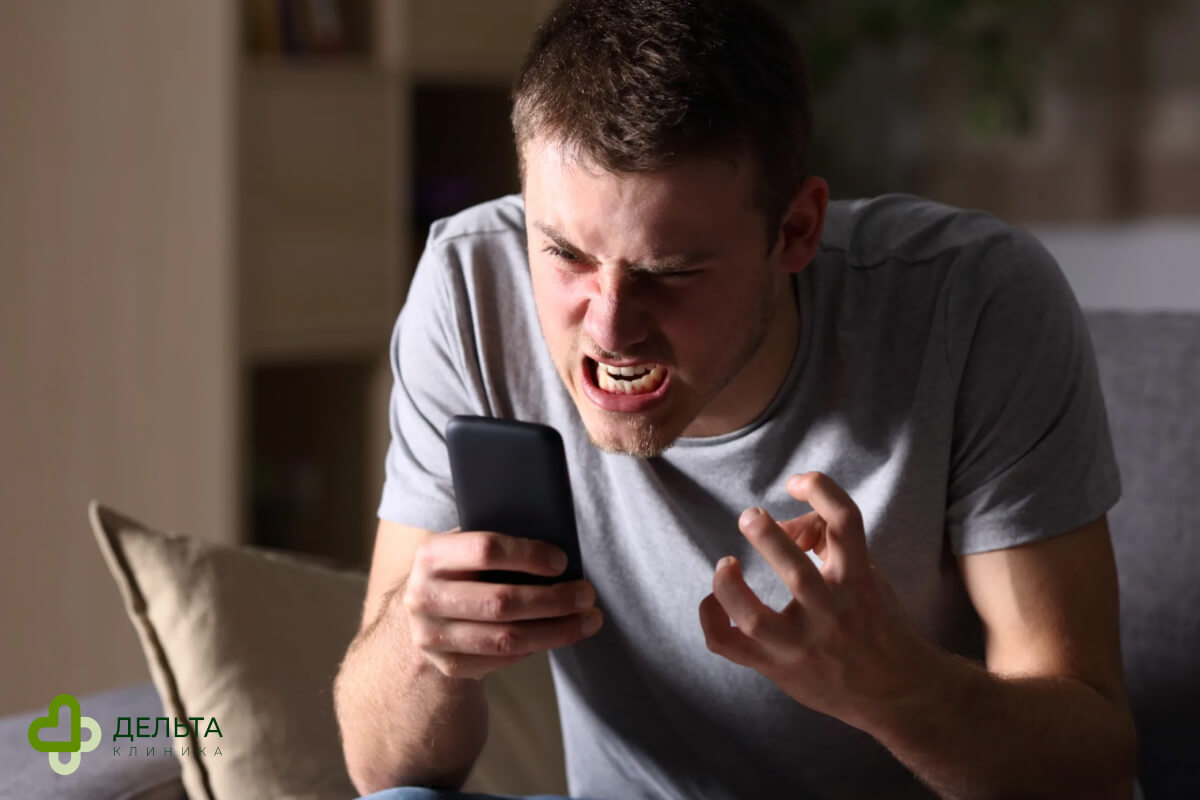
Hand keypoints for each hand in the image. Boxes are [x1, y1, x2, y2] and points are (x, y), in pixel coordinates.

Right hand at [403, 530, 602, 679]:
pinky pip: (502, 659)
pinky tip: (558, 634)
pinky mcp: (448, 665)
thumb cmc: (460, 571)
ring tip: (588, 619)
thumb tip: (559, 548)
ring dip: (556, 630)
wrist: (423, 615)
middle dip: (553, 599)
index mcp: (432, 555)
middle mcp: (425, 597)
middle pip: (500, 601)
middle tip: (587, 594)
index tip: (563, 561)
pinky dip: (536, 646)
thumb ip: (498, 544)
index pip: (486, 550)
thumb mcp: (465, 547)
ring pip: (506, 638)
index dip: (529, 555)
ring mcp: (433, 636)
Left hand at [698, 472, 930, 730]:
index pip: (846, 522)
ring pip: (753, 619)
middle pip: (796, 573)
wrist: (896, 692)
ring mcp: (801, 646)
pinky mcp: (778, 669)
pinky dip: (711, 620)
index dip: (821, 490)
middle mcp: (831, 613)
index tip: (797, 482)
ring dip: (729, 586)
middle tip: (749, 516)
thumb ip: (829, 540)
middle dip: (768, 539)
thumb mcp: (867, 573)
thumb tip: (782, 523)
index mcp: (857, 581)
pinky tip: (711, 601)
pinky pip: (730, 647)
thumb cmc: (875, 621)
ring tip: (726, 564)